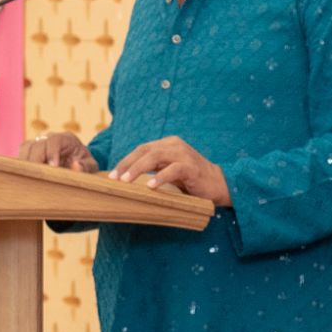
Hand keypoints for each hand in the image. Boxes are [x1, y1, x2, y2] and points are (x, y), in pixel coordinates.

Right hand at [20, 131, 97, 172]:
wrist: (77, 160)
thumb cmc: (85, 163)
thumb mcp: (92, 166)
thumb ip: (86, 166)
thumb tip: (76, 166)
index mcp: (66, 139)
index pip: (54, 141)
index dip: (51, 153)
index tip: (53, 167)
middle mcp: (50, 137)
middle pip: (37, 144)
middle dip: (37, 160)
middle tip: (40, 177)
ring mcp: (39, 143)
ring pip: (26, 148)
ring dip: (27, 163)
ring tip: (32, 178)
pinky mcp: (31, 151)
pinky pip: (22, 154)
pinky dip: (22, 164)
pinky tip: (27, 176)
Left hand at [108, 136, 230, 206]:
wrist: (219, 185)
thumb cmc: (191, 180)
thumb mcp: (168, 171)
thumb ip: (153, 169)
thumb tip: (127, 177)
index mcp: (167, 144)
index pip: (141, 150)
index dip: (125, 161)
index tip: (111, 175)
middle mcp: (174, 145)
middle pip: (144, 150)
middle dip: (127, 164)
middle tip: (114, 178)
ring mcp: (184, 154)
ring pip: (156, 156)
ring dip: (138, 168)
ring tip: (126, 181)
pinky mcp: (192, 167)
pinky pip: (173, 169)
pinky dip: (160, 177)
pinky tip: (150, 186)